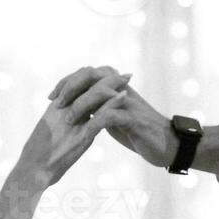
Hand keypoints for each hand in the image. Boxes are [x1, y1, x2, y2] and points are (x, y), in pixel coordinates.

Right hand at [16, 70, 129, 186]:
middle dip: (108, 76)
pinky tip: (123, 98)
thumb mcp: (53, 133)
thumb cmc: (40, 156)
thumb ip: (65, 123)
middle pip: (87, 81)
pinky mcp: (80, 137)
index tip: (112, 74)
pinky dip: (112, 104)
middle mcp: (65, 108)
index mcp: (58, 107)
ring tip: (127, 80)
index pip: (78, 81)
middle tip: (126, 75)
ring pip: (94, 93)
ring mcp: (72, 121)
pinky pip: (99, 115)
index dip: (95, 76)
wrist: (32, 170)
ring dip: (113, 84)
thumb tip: (78, 119)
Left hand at [50, 66, 174, 167]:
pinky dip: (97, 121)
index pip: (86, 74)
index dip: (66, 82)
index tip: (52, 97)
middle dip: (70, 87)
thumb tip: (77, 101)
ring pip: (100, 92)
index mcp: (114, 86)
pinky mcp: (135, 120)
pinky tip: (87, 130)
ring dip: (81, 104)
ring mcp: (129, 103)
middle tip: (57, 103)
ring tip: (69, 119)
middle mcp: (121, 89)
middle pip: (91, 75)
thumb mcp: (113, 114)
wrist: (167, 144)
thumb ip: (98, 105)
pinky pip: (112, 115)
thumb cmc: (138, 131)